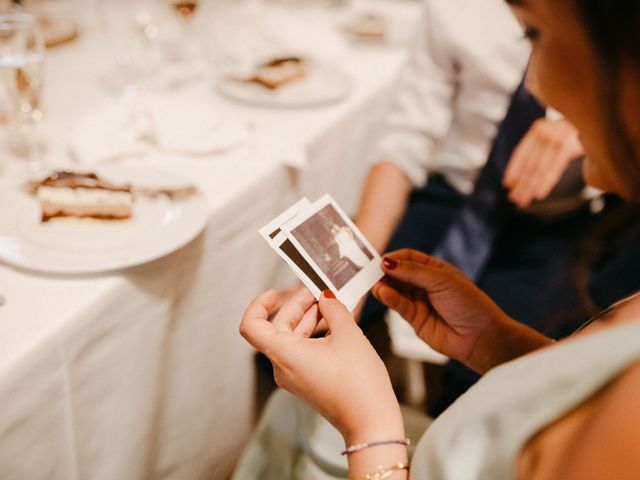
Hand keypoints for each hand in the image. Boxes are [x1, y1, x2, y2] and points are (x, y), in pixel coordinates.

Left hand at [240, 289, 402, 443]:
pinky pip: (302, 351)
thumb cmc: (358, 384)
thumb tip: (327, 298)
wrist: (370, 422)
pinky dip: (314, 334)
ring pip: (292, 339)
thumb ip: (334, 309)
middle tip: (317, 291)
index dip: (259, 305)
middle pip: (277, 328)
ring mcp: (294, 376)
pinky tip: (334, 324)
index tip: (275, 292)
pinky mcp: (307, 381)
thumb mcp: (348, 334)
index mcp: (285, 355)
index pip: (252, 326)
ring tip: (331, 304)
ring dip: (308, 319)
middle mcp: (284, 367)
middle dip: (296, 306)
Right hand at [373, 249, 550, 372]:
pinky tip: (383, 293)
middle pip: (399, 274)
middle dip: (385, 272)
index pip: (408, 258)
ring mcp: (419, 302)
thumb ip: (413, 272)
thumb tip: (387, 262)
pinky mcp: (415, 320)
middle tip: (370, 271)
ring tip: (376, 284)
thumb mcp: (442, 280)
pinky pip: (398, 306)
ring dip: (385, 286)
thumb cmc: (470, 304)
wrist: (481, 337)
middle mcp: (425, 285)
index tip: (381, 260)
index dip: (394, 258)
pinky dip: (389, 299)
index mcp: (435, 270)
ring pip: (396, 290)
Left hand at [502, 117, 583, 207]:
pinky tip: (539, 194)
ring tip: (523, 201)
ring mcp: (557, 137)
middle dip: (520, 183)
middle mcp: (545, 132)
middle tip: (514, 199)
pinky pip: (554, 168)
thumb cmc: (573, 129)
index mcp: (537, 129)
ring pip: (539, 168)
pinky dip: (545, 182)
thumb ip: (539, 149)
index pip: (520, 153)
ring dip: (529, 187)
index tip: (506, 184)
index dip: (513, 170)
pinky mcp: (569, 144)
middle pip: (529, 164)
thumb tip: (523, 175)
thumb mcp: (553, 133)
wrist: (596, 117)